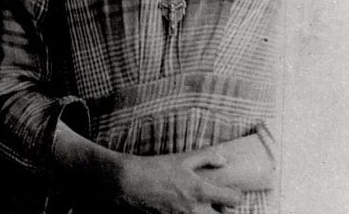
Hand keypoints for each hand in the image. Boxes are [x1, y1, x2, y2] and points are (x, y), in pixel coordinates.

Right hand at [110, 150, 243, 213]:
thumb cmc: (155, 168)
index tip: (231, 193)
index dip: (236, 196)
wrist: (128, 183)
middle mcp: (195, 208)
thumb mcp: (181, 158)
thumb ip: (206, 157)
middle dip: (225, 212)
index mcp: (200, 190)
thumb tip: (224, 161)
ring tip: (202, 207)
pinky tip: (187, 209)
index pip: (233, 199)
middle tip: (220, 205)